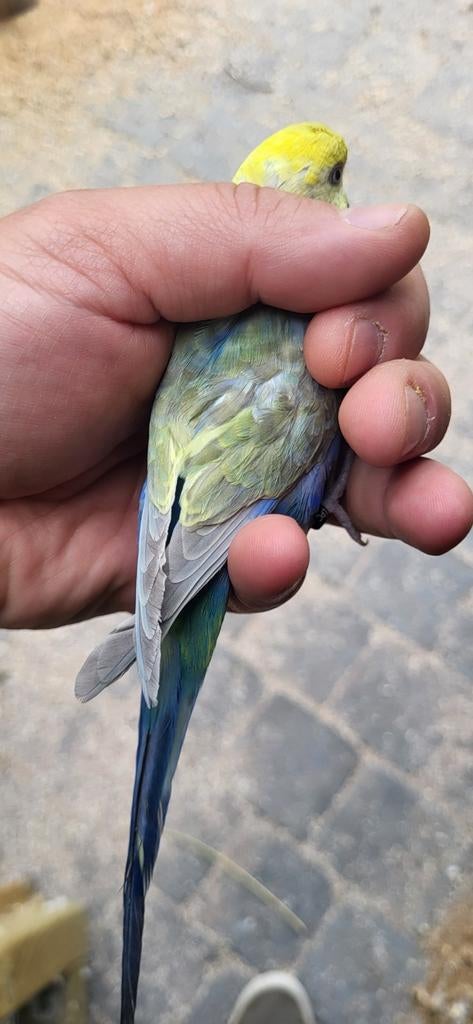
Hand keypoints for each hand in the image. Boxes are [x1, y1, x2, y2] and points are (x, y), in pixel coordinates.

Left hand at [0, 186, 469, 626]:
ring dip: (408, 495)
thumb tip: (401, 229)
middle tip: (374, 418)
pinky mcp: (201, 557)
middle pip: (380, 389)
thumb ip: (252, 238)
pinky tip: (262, 552)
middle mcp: (246, 384)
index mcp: (232, 298)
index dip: (378, 318)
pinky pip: (275, 566)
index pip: (358, 295)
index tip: (336, 344)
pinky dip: (282, 565)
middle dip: (407, 403)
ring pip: (357, 485)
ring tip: (431, 512)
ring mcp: (230, 476)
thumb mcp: (110, 252)